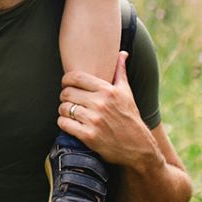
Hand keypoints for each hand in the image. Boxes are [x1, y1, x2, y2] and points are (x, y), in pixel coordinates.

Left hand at [57, 52, 157, 166]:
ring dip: (63, 111)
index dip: (66, 80)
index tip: (66, 84)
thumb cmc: (130, 118)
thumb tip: (122, 53)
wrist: (138, 148)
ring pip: (63, 108)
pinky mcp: (89, 136)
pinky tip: (70, 124)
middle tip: (69, 101)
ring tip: (70, 113)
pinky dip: (64, 123)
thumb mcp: (127, 93)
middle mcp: (101, 103)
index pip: (76, 77)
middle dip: (65, 96)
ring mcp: (94, 120)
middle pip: (67, 92)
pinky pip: (64, 124)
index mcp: (108, 90)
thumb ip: (120, 72)